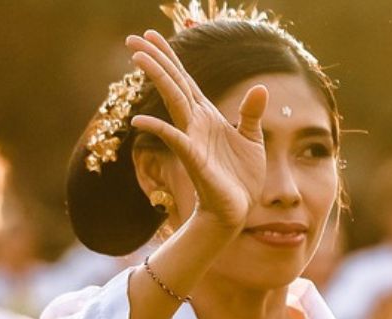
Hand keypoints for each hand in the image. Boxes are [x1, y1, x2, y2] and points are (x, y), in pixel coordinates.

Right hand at [126, 29, 267, 233]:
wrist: (236, 211)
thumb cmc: (240, 178)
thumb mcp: (252, 138)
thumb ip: (252, 112)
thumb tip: (260, 86)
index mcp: (207, 115)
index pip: (185, 79)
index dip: (170, 56)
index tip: (152, 35)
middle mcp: (195, 123)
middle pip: (173, 83)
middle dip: (155, 59)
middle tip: (132, 38)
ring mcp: (192, 139)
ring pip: (173, 101)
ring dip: (157, 79)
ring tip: (138, 58)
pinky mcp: (194, 159)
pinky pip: (174, 139)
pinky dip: (158, 129)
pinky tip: (140, 119)